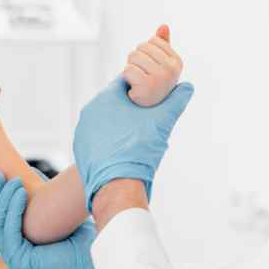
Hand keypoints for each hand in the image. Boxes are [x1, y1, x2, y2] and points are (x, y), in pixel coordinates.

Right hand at [0, 172, 97, 268]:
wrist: (93, 252)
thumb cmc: (75, 231)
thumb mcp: (48, 207)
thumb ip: (34, 195)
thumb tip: (25, 171)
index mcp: (11, 240)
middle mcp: (8, 250)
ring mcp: (12, 258)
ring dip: (3, 199)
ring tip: (15, 181)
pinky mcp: (20, 262)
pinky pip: (10, 232)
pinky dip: (14, 210)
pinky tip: (22, 193)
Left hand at [73, 77, 193, 210]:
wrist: (117, 185)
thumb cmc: (139, 151)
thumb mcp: (162, 122)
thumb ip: (175, 101)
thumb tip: (187, 87)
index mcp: (106, 98)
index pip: (125, 84)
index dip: (140, 90)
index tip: (150, 101)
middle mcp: (89, 111)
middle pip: (114, 103)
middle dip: (130, 110)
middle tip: (145, 122)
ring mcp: (82, 130)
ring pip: (106, 121)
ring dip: (119, 126)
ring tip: (134, 139)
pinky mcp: (80, 148)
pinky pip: (96, 138)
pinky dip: (108, 142)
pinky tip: (121, 151)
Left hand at [122, 24, 183, 106]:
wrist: (146, 109)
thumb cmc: (153, 82)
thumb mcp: (161, 62)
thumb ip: (163, 44)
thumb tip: (163, 26)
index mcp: (177, 62)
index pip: (152, 41)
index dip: (146, 52)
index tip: (151, 67)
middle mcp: (171, 70)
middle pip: (141, 47)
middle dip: (136, 59)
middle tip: (142, 74)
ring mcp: (160, 78)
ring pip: (133, 57)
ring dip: (131, 68)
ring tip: (137, 80)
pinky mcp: (146, 87)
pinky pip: (127, 70)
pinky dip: (126, 77)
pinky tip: (133, 87)